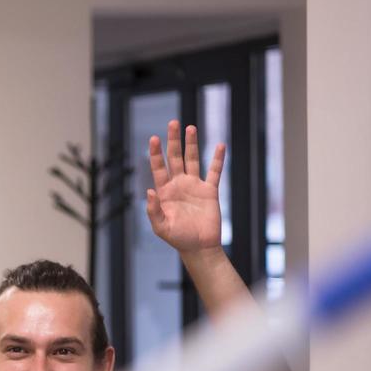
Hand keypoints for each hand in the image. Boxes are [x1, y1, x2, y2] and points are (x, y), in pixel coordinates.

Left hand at [145, 119, 224, 252]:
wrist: (199, 247)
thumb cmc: (177, 238)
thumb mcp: (161, 227)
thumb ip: (153, 210)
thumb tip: (150, 191)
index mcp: (165, 191)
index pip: (158, 167)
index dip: (156, 153)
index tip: (153, 138)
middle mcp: (178, 184)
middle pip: (175, 158)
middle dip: (173, 141)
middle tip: (173, 123)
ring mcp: (194, 186)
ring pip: (193, 160)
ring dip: (192, 144)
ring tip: (190, 127)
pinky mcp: (210, 191)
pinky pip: (214, 172)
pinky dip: (217, 159)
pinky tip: (220, 145)